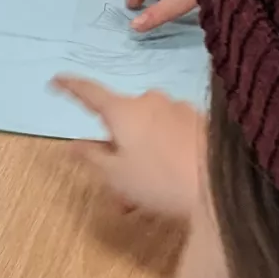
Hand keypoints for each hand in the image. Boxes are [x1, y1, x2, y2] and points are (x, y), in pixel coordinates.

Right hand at [55, 77, 206, 223]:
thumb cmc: (160, 182)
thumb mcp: (115, 177)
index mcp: (123, 111)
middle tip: (116, 188)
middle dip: (116, 150)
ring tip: (146, 197)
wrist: (223, 187)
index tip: (55, 80)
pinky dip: (164, 153)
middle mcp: (150, 101)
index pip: (89, 92)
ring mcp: (179, 109)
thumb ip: (91, 157)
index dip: (69, 86)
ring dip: (141, 156)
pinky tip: (171, 183)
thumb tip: (72, 144)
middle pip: (122, 120)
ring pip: (148, 131)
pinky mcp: (202, 121)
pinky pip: (171, 134)